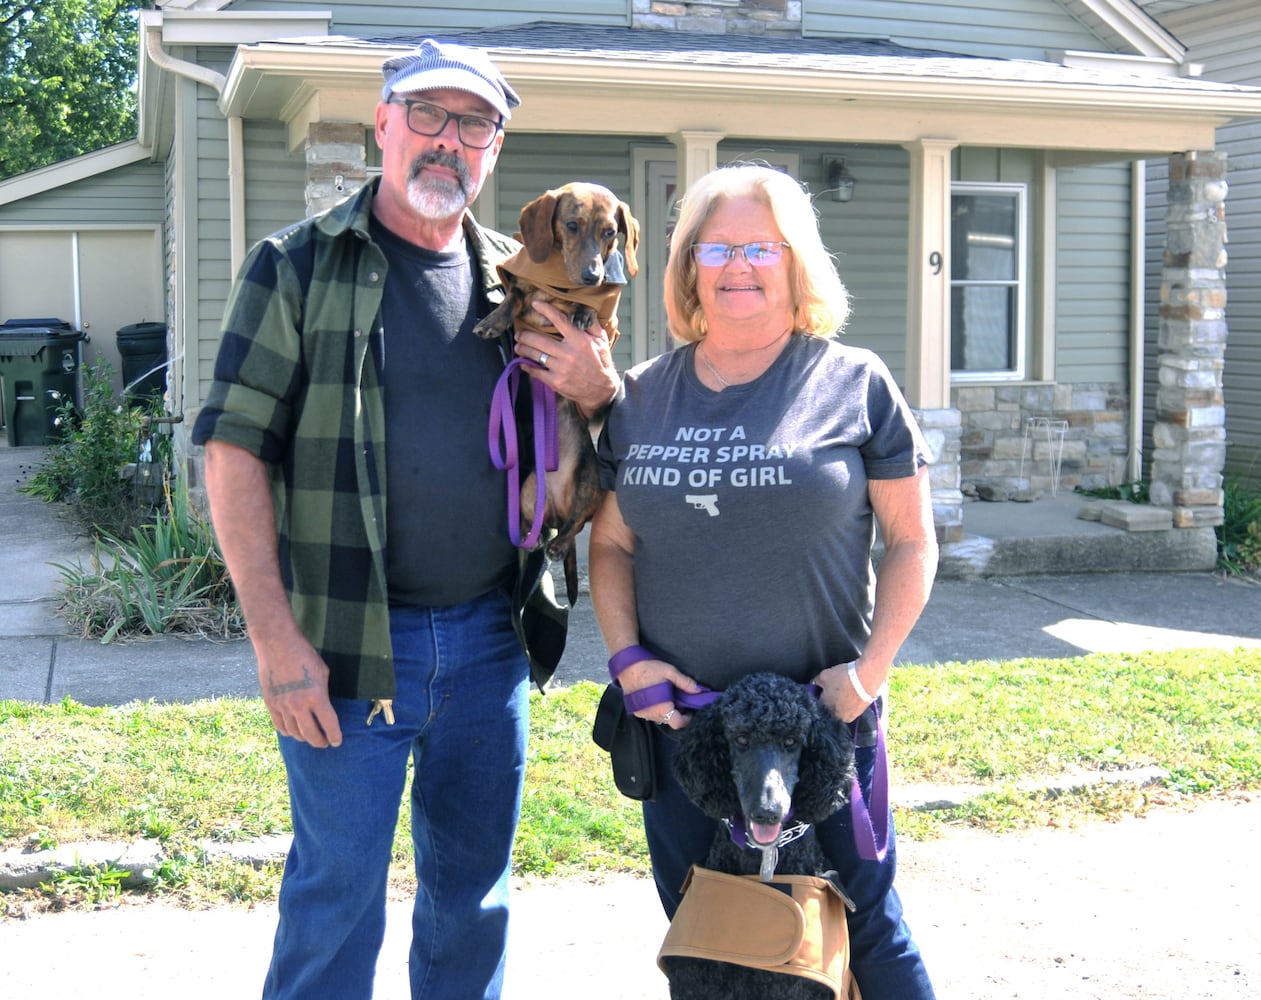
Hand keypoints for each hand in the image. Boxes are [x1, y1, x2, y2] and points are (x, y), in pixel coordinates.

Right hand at [255, 633, 342, 747]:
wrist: (277, 644)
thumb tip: (323, 706)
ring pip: (294, 733)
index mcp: (316, 697)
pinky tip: (293, 731)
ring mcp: (282, 706)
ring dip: (304, 738)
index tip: (337, 741)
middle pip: (311, 734)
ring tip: (310, 737)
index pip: (328, 725)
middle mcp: (299, 706)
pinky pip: (279, 725)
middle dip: (320, 742)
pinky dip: (288, 732)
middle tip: (325, 743)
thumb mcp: (322, 672)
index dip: (334, 736)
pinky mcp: (270, 704)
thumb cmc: (304, 654)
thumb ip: (323, 693)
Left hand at [515, 299, 617, 417]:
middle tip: (519, 333)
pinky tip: (523, 362)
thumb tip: (582, 309)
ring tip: (518, 346)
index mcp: (579, 340)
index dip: (545, 310)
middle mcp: (568, 353)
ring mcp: (561, 368)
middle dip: (525, 336)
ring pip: (535, 355)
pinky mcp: (556, 382)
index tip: (535, 304)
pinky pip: (536, 372)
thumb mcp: (601, 340)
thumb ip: (592, 324)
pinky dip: (527, 366)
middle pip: (539, 340)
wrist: (601, 390)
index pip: (559, 321)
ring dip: (523, 349)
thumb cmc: (601, 363)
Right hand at [620, 657, 702, 729]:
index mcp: (661, 708)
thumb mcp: (670, 672)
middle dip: (676, 712)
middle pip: (669, 720)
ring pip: (660, 718)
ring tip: (666, 696)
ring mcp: (642, 714)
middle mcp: (651, 714)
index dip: (687, 719)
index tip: (690, 710)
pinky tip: (656, 696)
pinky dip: (656, 709)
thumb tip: (699, 690)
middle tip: (679, 699)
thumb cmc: (648, 668)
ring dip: (666, 710)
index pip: (678, 723)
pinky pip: (650, 714)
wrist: (626, 666)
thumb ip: (686, 683)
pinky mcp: (636, 710)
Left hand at [814, 660, 879, 723]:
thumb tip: (814, 684)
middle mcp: (837, 716)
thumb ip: (816, 682)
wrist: (867, 677)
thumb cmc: (843, 677)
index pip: (818, 704)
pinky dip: (850, 703)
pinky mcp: (860, 713)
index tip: (822, 688)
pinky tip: (851, 693)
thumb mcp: (824, 675)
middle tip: (834, 689)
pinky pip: (851, 709)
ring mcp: (850, 716)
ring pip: (841, 710)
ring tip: (844, 690)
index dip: (820, 695)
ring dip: (840, 703)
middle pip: (829, 709)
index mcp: (826, 709)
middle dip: (830, 700)